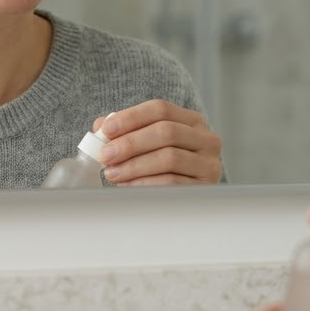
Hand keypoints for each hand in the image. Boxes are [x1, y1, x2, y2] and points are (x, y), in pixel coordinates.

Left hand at [92, 100, 222, 184]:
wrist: (184, 201)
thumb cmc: (161, 167)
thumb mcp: (147, 144)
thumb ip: (125, 132)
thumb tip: (101, 127)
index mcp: (191, 121)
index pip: (161, 109)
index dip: (131, 117)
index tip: (106, 130)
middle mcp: (206, 139)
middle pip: (166, 132)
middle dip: (130, 143)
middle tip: (105, 155)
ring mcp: (209, 164)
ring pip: (169, 157)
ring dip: (134, 165)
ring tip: (112, 173)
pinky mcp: (205, 187)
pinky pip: (172, 183)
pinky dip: (145, 183)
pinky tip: (128, 186)